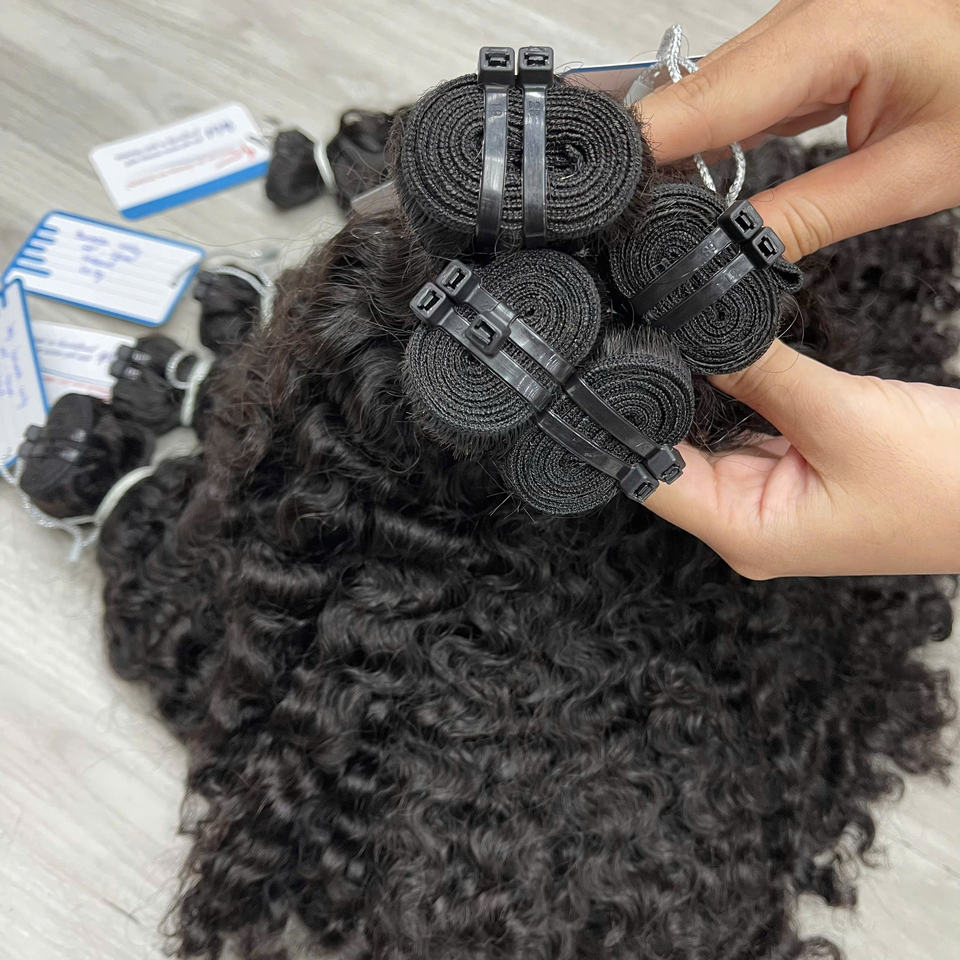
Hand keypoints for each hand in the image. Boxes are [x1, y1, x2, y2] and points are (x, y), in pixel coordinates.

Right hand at [635, 0, 959, 260]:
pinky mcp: (805, 41)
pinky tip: (699, 179)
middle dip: (649, 158)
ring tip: (653, 212)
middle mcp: (805, 12)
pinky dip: (711, 137)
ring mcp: (802, 23)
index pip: (702, 99)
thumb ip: (812, 215)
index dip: (640, 153)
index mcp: (833, 28)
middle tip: (620, 226)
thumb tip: (732, 256)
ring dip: (678, 151)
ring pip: (705, 91)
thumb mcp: (915, 173)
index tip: (598, 204)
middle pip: (689, 92)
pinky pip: (735, 89)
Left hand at [645, 340, 959, 577]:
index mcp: (746, 532)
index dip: (618, 426)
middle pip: (669, 456)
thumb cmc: (946, 485)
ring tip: (664, 335)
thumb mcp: (842, 417)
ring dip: (691, 393)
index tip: (598, 371)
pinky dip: (730, 394)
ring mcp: (769, 498)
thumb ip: (761, 374)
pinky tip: (714, 354)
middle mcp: (746, 522)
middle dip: (653, 400)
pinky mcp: (793, 472)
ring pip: (705, 438)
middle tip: (628, 335)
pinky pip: (743, 429)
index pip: (650, 479)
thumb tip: (696, 335)